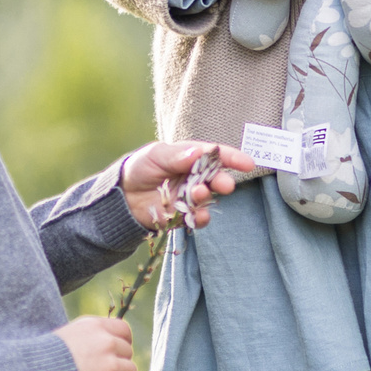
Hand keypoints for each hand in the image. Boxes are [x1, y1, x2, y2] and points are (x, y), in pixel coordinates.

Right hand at [55, 316, 135, 370]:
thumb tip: (108, 343)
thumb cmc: (42, 360)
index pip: (123, 330)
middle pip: (128, 352)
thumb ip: (89, 337)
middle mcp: (105, 342)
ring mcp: (109, 365)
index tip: (115, 353)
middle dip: (118, 363)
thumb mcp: (65, 336)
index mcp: (94, 326)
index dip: (122, 343)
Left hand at [121, 141, 254, 229]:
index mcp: (190, 157)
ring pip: (208, 198)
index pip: (214, 156)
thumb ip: (176, 155)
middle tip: (226, 185)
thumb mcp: (155, 155)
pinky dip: (202, 217)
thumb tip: (198, 153)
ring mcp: (190, 197)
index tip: (248, 163)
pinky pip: (198, 217)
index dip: (232, 158)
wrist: (121, 196)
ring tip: (198, 194)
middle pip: (215, 178)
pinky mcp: (184, 215)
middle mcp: (194, 177)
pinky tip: (199, 215)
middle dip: (223, 181)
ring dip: (207, 197)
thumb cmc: (140, 168)